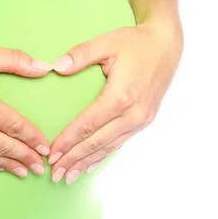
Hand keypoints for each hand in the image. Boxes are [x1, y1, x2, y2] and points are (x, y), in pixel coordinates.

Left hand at [47, 19, 183, 183]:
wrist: (166, 44)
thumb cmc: (136, 42)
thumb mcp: (106, 42)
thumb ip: (80, 54)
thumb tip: (56, 66)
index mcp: (121, 96)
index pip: (87, 125)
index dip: (67, 141)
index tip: (51, 153)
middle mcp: (133, 113)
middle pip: (97, 142)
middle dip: (74, 159)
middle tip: (54, 173)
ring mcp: (141, 119)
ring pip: (109, 146)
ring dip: (87, 162)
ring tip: (68, 176)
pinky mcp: (145, 120)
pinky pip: (120, 142)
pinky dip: (103, 155)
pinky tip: (91, 165)